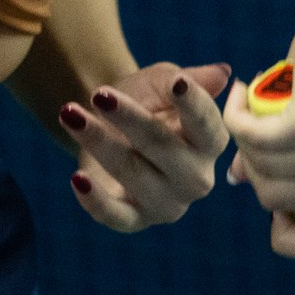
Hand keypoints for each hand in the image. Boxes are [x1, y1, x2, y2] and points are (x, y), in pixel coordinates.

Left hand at [59, 60, 233, 231]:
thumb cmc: (147, 99)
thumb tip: (222, 74)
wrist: (110, 122)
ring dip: (100, 142)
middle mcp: (196, 177)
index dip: (193, 103)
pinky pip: (116, 216)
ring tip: (71, 114)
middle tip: (100, 94)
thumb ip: (188, 79)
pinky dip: (96, 201)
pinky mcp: (134, 219)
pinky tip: (78, 178)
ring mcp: (167, 203)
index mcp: (210, 142)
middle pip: (163, 147)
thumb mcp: (163, 81)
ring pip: (133, 174)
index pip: (206, 124)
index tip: (177, 83)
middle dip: (130, 118)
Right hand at [220, 0, 294, 260]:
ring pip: (260, 168)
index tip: (274, 210)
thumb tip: (240, 181)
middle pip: (274, 201)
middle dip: (253, 165)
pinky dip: (237, 114)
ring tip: (250, 100)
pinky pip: (252, 137)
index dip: (294, 240)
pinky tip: (244, 88)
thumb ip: (285, 156)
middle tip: (255, 124)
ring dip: (244, 133)